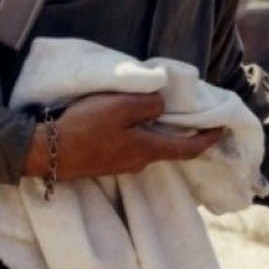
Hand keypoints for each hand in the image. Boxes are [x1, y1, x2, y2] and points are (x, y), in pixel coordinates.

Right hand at [21, 93, 222, 180]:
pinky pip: (133, 146)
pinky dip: (141, 133)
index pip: (188, 149)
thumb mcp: (121, 107)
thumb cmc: (84, 127)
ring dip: (159, 131)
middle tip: (192, 113)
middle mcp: (139, 162)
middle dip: (184, 132)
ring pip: (150, 146)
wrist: (45, 152)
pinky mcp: (106, 162)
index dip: (208, 140)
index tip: (222, 129)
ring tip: (162, 110)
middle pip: (170, 147)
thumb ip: (148, 104)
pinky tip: (133, 120)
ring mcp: (121, 164)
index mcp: (148, 149)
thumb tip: (162, 107)